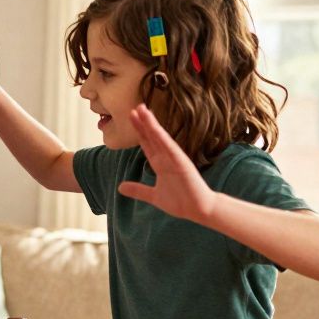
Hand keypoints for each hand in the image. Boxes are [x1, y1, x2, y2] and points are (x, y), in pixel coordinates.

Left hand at [117, 105, 217, 222]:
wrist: (198, 210)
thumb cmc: (181, 201)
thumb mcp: (153, 196)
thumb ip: (138, 190)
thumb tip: (120, 188)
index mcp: (160, 164)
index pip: (147, 144)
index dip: (139, 131)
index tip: (132, 118)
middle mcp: (166, 158)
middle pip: (152, 137)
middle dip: (143, 123)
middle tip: (134, 107)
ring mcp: (174, 158)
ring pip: (160, 138)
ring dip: (151, 124)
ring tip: (142, 109)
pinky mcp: (182, 162)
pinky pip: (170, 147)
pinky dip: (162, 137)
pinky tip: (154, 127)